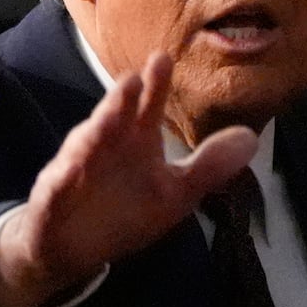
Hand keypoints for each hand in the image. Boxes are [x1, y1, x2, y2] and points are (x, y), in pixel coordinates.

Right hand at [0, 52, 257, 306]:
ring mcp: (76, 170)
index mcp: (133, 142)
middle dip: (120, 101)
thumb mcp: (175, 192)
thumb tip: (252, 138)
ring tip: (108, 116)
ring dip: (94, 132)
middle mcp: (104, 147)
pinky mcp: (54, 198)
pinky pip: (57, 187)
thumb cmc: (124, 210)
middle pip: (112, 119)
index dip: (154, 86)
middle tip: (133, 77)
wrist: (73, 249)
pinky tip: (68, 171)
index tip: (164, 57)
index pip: (145, 108)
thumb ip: (209, 166)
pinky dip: (62, 179)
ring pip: (83, 147)